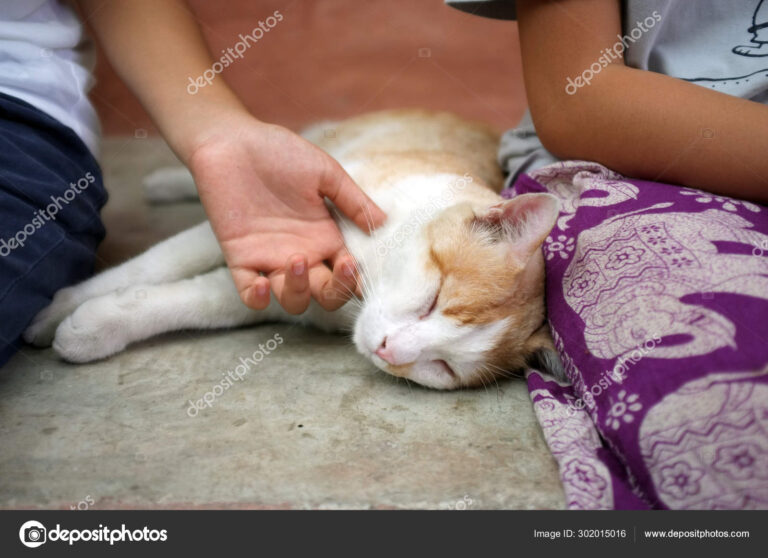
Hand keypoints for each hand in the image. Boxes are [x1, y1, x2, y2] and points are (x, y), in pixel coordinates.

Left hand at [188, 113, 386, 312]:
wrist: (232, 141)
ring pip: (293, 300)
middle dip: (337, 291)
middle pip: (326, 295)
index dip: (357, 281)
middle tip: (341, 265)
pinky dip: (257, 299)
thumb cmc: (279, 151)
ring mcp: (271, 260)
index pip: (348, 274)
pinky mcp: (241, 259)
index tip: (363, 269)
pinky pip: (249, 295)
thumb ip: (353, 200)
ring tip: (296, 259)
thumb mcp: (325, 172)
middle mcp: (303, 255)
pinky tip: (263, 282)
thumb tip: (385, 223)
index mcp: (326, 237)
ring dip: (299, 292)